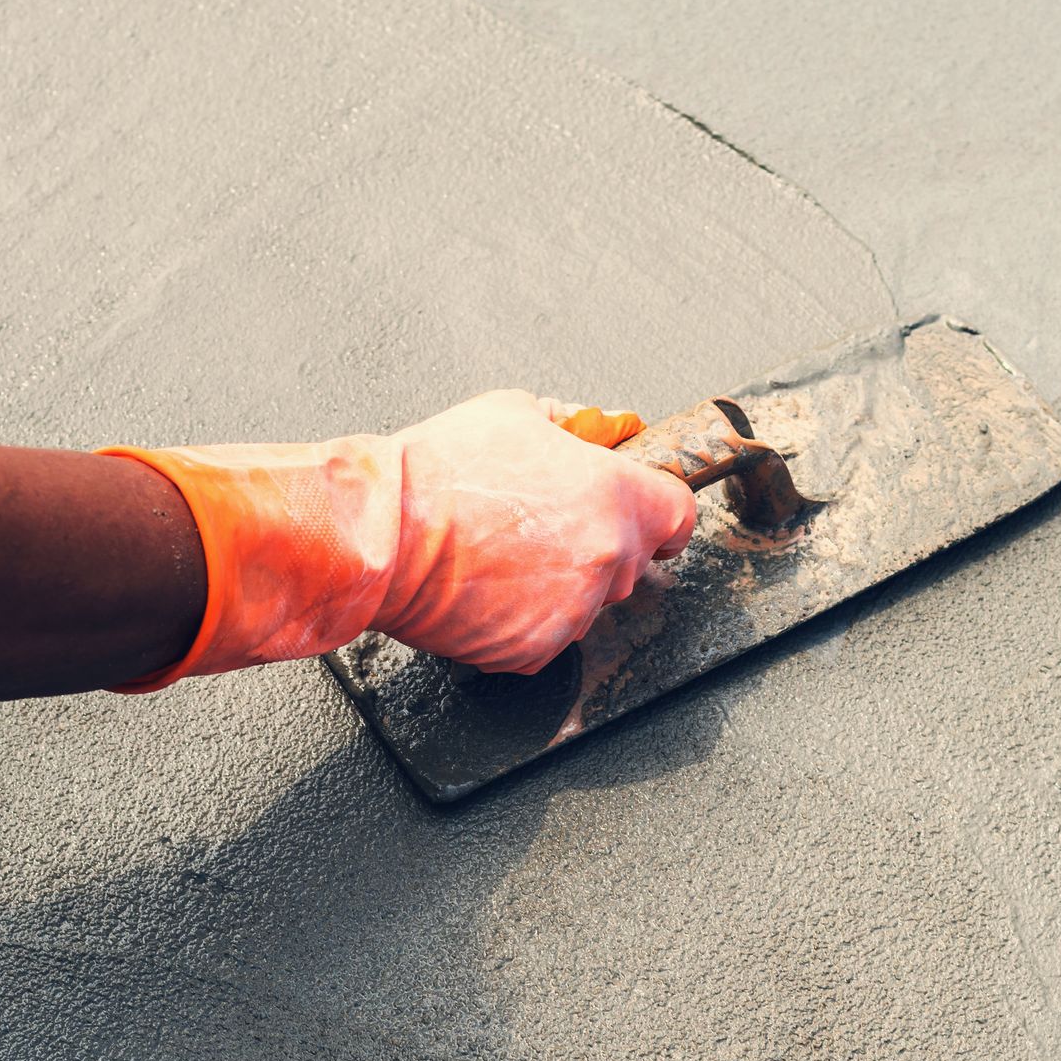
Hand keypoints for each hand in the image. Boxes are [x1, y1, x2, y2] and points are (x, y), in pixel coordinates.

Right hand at [376, 390, 696, 672]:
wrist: (382, 534)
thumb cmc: (440, 473)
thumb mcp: (515, 413)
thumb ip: (575, 423)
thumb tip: (603, 427)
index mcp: (613, 496)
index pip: (678, 515)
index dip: (661, 511)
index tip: (648, 514)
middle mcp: (604, 558)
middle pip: (630, 559)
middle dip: (599, 542)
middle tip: (544, 524)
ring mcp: (573, 609)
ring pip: (588, 599)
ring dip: (561, 582)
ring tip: (504, 552)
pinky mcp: (535, 648)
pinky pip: (548, 634)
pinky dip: (525, 618)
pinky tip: (489, 585)